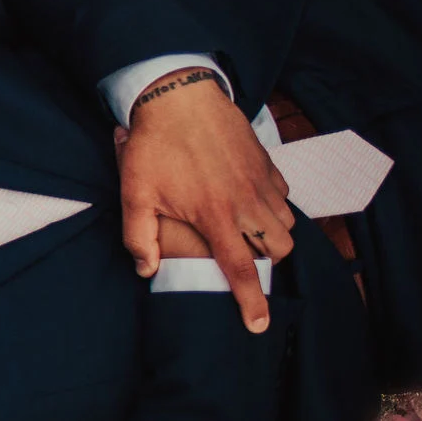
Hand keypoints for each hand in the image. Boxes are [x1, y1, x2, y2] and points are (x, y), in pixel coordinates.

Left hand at [116, 67, 293, 332]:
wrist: (178, 95)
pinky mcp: (267, 161)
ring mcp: (261, 180)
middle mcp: (247, 202)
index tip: (259, 325)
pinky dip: (275, 206)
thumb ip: (139, 237)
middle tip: (247, 261)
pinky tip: (252, 202)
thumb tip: (146, 270)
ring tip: (248, 234)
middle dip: (271, 264)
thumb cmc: (154, 145)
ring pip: (287, 223)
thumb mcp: (134, 193)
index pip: (242, 270)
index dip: (252, 302)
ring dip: (274, 236)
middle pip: (280, 250)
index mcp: (216, 216)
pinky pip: (284, 195)